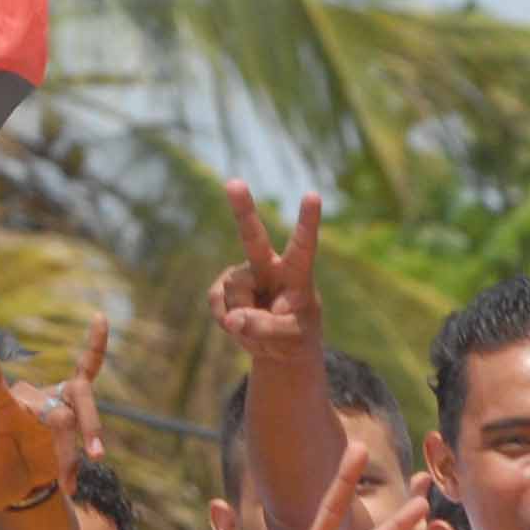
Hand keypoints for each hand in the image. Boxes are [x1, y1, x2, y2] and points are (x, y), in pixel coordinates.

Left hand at [0, 314, 106, 512]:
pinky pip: (86, 369)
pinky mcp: (69, 404)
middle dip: (67, 449)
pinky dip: (94, 347)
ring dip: (90, 432)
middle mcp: (26, 401)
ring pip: (78, 406)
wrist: (22, 486)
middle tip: (70, 483)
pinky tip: (100, 318)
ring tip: (97, 460)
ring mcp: (50, 400)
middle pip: (55, 414)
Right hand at [208, 183, 326, 366]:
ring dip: (241, 316)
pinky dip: (224, 319)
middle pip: (253, 237)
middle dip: (242, 210)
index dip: (307, 222)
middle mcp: (270, 266)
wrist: (278, 346)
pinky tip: (238, 323)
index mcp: (297, 273)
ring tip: (257, 326)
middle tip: (233, 183)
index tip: (313, 195)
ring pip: (234, 290)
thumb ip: (265, 329)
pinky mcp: (224, 286)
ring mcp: (245, 274)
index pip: (304, 246)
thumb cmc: (295, 338)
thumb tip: (233, 319)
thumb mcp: (290, 339)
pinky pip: (216, 300)